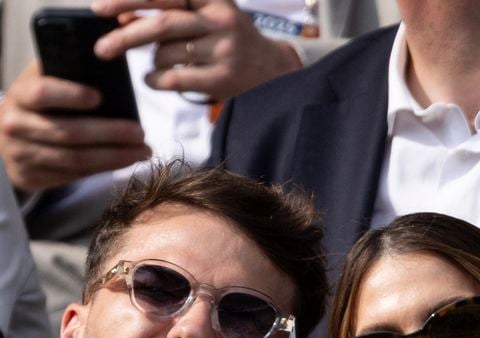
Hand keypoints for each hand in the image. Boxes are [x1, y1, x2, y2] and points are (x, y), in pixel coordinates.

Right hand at [0, 61, 150, 191]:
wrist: (6, 139)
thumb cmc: (36, 107)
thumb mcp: (40, 83)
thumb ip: (64, 73)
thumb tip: (108, 64)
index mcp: (21, 95)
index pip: (44, 93)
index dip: (71, 95)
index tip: (99, 97)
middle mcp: (17, 126)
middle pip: (70, 132)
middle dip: (110, 134)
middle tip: (140, 133)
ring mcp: (23, 155)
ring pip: (76, 160)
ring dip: (114, 158)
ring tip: (142, 152)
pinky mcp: (33, 178)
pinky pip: (74, 175)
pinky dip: (103, 169)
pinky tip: (124, 162)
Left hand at [91, 0, 302, 101]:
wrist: (275, 71)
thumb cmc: (231, 41)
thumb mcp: (206, 16)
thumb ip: (169, 14)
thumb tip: (122, 16)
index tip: (98, 8)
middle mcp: (219, 18)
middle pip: (162, 24)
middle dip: (126, 37)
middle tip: (101, 50)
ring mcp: (223, 50)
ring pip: (168, 54)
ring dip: (150, 63)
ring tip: (151, 68)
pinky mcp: (223, 78)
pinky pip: (176, 80)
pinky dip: (157, 81)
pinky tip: (153, 81)